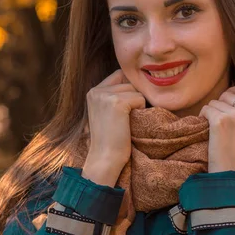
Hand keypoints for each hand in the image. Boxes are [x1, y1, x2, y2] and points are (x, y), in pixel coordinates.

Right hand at [82, 69, 145, 186]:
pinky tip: (129, 123)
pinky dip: (141, 110)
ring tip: (126, 121)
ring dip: (138, 104)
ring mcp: (105, 95)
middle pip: (128, 80)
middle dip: (134, 96)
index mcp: (93, 92)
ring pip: (135, 89)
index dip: (129, 88)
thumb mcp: (108, 112)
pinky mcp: (116, 102)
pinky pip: (140, 98)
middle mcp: (96, 90)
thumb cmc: (112, 139)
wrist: (105, 159)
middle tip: (126, 118)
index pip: (119, 75)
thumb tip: (138, 81)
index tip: (127, 109)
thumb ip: (115, 95)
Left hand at [199, 83, 234, 174]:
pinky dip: (202, 117)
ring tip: (216, 131)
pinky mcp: (220, 121)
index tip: (227, 99)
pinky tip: (207, 131)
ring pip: (214, 102)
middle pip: (227, 94)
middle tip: (219, 121)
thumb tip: (233, 97)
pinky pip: (206, 109)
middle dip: (220, 104)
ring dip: (211, 113)